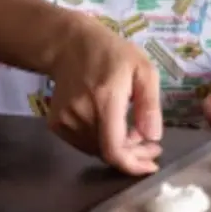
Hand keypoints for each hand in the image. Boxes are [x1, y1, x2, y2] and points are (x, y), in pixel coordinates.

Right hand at [46, 17, 162, 175]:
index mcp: (105, 100)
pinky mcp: (56, 124)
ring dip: (118, 149)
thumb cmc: (113, 54)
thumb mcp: (143, 70)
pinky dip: (101, 143)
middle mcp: (80, 114)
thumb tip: (153, 136)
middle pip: (108, 153)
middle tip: (151, 146)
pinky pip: (84, 144)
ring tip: (135, 134)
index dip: (133, 164)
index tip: (152, 166)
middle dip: (133, 155)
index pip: (113, 148)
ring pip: (96, 151)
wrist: (70, 45)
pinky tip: (114, 129)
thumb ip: (149, 104)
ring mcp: (64, 120)